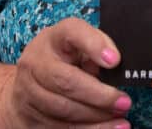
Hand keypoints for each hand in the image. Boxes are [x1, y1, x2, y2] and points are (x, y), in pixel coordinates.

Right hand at [0, 17, 131, 127]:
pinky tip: (107, 127)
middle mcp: (35, 62)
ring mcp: (28, 91)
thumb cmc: (62, 59)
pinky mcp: (29, 116)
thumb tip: (115, 64)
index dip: (94, 45)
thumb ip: (96, 48)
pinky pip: (60, 127)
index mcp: (53, 38)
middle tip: (123, 102)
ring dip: (95, 117)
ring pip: (63, 109)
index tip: (115, 61)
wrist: (29, 84)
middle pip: (66, 81)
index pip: (71, 32)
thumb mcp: (79, 46)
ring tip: (119, 117)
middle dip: (99, 95)